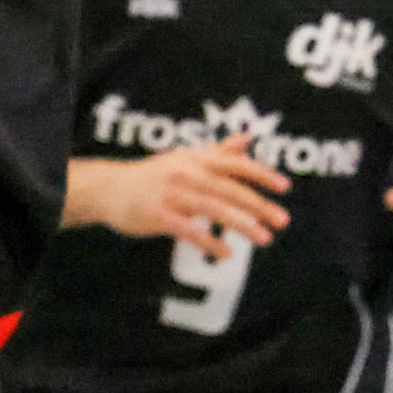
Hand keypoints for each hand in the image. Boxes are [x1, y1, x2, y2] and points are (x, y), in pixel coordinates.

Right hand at [75, 136, 289, 251]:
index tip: (284, 187)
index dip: (260, 173)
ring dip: (241, 225)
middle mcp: (185, 172)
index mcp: (195, 157)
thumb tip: (247, 139)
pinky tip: (226, 254)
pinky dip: (209, 241)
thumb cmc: (153, 175)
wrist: (108, 189)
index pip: (233, 163)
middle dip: (258, 204)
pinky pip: (188, 230)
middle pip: (228, 188)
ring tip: (264, 238)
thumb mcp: (185, 158)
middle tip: (282, 220)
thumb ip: (218, 152)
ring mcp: (170, 193)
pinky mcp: (157, 214)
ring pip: (212, 208)